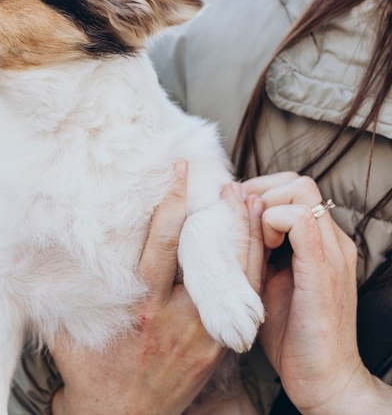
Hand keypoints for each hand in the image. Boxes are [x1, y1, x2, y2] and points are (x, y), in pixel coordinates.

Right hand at [50, 162, 264, 414]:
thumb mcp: (65, 326)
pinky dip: (248, 274)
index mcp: (139, 308)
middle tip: (226, 182)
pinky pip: (240, 306)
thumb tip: (37, 246)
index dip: (171, 205)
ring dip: (243, 241)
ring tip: (246, 204)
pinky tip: (254, 249)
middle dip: (219, 218)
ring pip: (234, 282)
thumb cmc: (87, 368)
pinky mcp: (216, 351)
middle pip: (208, 260)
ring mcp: (201, 338)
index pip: (161, 245)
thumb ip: (62, 287)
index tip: (178, 173)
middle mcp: (175, 320)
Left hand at [243, 172, 391, 414]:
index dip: (260, 192)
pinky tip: (263, 246)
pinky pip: (300, 220)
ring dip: (266, 202)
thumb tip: (230, 222)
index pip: (294, 189)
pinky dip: (273, 221)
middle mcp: (331, 241)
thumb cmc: (292, 335)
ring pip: (300, 191)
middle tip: (238, 218)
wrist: (323, 377)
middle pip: (298, 182)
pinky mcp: (324, 267)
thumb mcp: (269, 281)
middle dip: (261, 190)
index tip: (234, 212)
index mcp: (320, 243)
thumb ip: (258, 250)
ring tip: (253, 234)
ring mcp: (331, 251)